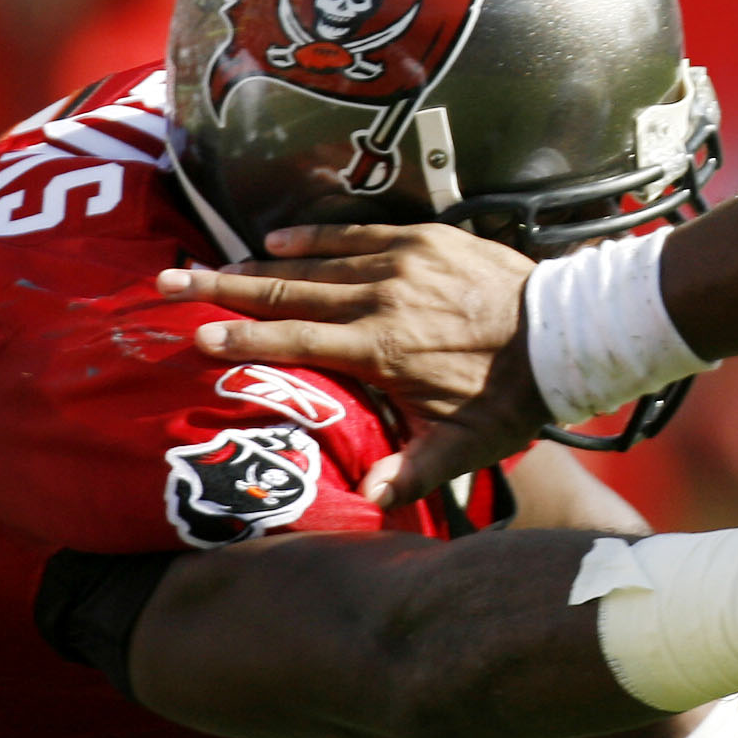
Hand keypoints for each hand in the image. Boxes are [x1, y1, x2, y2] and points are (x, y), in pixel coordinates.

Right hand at [158, 223, 546, 502]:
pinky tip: (280, 238)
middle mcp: (382, 300)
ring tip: (211, 263)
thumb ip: (413, 472)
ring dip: (261, 263)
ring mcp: (403, 263)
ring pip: (316, 263)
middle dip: (223, 289)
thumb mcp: (465, 446)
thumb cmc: (513, 395)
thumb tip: (365, 503)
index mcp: (381, 350)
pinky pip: (357, 235)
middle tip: (169, 282)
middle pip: (287, 294)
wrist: (567, 333)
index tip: (195, 337)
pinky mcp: (427, 239)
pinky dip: (317, 236)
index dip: (243, 341)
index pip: (294, 344)